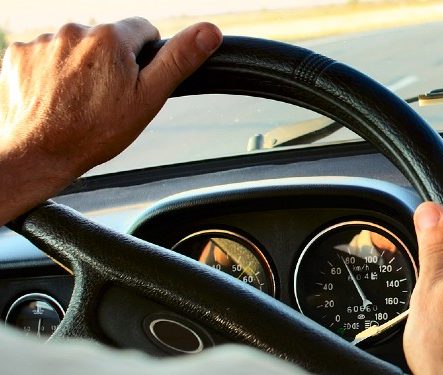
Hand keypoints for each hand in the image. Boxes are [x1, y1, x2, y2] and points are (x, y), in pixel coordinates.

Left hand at [0, 19, 221, 224]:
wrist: (40, 153)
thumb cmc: (97, 131)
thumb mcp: (149, 97)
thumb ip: (179, 59)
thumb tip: (210, 31)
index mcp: (111, 38)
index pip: (143, 30)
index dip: (144, 58)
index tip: (133, 82)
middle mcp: (75, 30)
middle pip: (107, 38)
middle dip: (110, 61)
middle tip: (106, 96)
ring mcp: (43, 42)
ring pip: (76, 46)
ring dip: (80, 65)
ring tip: (78, 99)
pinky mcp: (19, 54)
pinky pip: (45, 53)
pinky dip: (51, 70)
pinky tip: (56, 95)